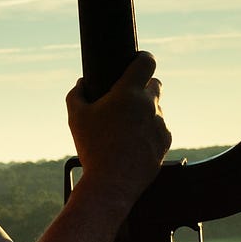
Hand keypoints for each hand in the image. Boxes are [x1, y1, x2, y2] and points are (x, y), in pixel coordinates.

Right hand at [65, 51, 171, 210]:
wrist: (111, 183)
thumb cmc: (92, 148)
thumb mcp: (75, 117)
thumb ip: (76, 94)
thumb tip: (81, 84)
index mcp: (128, 93)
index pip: (146, 62)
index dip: (143, 57)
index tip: (136, 61)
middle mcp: (150, 105)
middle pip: (155, 84)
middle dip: (143, 87)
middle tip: (125, 99)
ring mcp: (160, 124)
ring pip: (156, 109)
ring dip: (144, 112)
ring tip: (124, 129)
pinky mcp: (165, 142)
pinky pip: (159, 129)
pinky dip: (149, 132)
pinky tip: (132, 144)